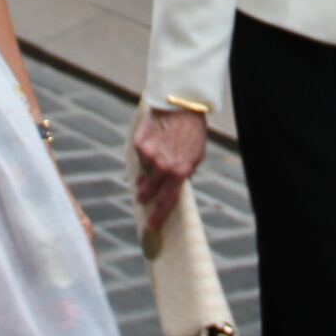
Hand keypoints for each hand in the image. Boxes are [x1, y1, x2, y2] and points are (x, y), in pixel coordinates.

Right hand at [131, 104, 209, 230]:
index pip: (165, 201)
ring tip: (156, 158)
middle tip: (142, 195)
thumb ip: (184, 175)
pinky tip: (153, 145)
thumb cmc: (192, 133)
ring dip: (146, 171)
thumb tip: (172, 190)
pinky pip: (139, 157)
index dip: (157, 217)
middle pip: (148, 191)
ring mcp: (149, 155)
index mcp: (180, 172)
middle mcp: (163, 167)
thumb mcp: (196, 156)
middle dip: (145, 195)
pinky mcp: (139, 143)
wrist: (182, 106)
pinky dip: (144, 156)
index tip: (150, 228)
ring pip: (143, 172)